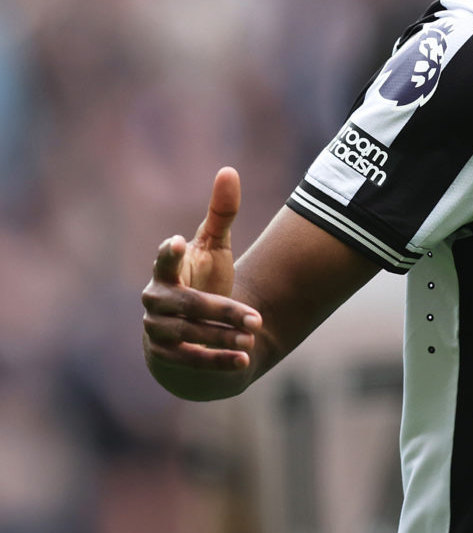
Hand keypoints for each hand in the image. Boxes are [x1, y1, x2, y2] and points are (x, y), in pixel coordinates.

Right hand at [141, 167, 262, 373]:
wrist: (191, 327)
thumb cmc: (203, 278)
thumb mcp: (214, 247)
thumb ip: (221, 214)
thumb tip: (229, 170)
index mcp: (166, 270)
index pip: (165, 260)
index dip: (169, 252)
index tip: (177, 240)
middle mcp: (155, 300)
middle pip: (188, 305)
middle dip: (223, 312)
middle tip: (257, 320)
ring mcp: (156, 329)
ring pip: (188, 334)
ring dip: (221, 338)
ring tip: (253, 338)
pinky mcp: (164, 356)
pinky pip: (189, 360)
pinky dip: (216, 362)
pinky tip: (245, 361)